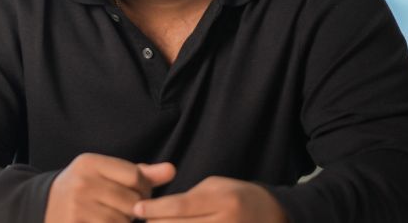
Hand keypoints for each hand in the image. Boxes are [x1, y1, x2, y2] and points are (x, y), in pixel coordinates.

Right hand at [44, 154, 175, 222]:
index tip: (138, 194)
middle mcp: (82, 182)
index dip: (144, 188)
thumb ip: (140, 173)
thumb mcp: (105, 174)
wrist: (44, 207)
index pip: (135, 176)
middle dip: (136, 209)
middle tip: (127, 210)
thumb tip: (172, 170)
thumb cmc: (84, 189)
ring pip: (123, 220)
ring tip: (115, 217)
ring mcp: (77, 206)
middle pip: (131, 201)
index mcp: (90, 162)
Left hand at [132, 175, 286, 222]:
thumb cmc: (235, 196)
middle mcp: (226, 222)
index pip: (181, 206)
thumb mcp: (214, 187)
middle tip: (143, 220)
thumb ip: (187, 198)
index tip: (137, 208)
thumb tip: (155, 211)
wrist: (270, 215)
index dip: (155, 209)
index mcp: (223, 200)